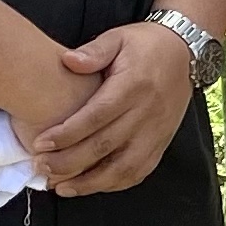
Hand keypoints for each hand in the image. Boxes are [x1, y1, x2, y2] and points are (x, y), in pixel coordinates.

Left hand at [33, 22, 196, 195]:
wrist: (186, 52)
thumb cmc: (145, 45)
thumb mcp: (118, 37)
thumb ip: (93, 51)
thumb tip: (67, 61)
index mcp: (133, 86)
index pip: (97, 116)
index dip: (67, 134)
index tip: (39, 145)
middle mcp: (147, 113)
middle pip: (105, 146)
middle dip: (69, 162)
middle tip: (41, 168)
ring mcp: (157, 132)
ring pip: (123, 167)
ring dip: (90, 182)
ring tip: (60, 187)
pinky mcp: (162, 142)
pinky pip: (139, 171)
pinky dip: (114, 184)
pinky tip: (91, 186)